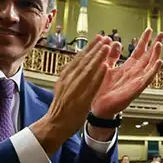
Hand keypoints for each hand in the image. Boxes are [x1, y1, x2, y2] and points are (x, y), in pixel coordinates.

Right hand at [30, 37, 110, 154]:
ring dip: (98, 57)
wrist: (55, 124)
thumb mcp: (64, 86)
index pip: (79, 58)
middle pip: (84, 60)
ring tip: (107, 47)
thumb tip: (80, 63)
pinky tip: (106, 66)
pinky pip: (92, 85)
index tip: (98, 39)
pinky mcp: (81, 99)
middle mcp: (69, 80)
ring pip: (88, 69)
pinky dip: (99, 75)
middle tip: (105, 38)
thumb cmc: (61, 106)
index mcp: (65, 76)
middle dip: (96, 48)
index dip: (90, 47)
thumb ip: (72, 75)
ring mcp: (75, 89)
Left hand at [90, 28, 162, 118]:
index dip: (144, 40)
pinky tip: (158, 62)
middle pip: (148, 56)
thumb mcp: (107, 67)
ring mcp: (137, 80)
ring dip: (155, 55)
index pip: (139, 51)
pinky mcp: (137, 88)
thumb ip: (112, 55)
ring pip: (150, 65)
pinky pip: (148, 78)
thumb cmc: (103, 89)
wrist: (99, 106)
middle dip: (154, 44)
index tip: (149, 30)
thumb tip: (116, 42)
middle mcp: (134, 73)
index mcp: (128, 67)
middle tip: (161, 33)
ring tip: (159, 44)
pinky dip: (154, 70)